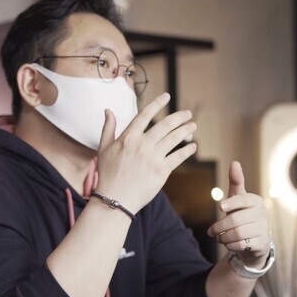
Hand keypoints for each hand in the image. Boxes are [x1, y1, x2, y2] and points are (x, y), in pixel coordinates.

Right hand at [95, 93, 197, 212]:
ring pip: (174, 138)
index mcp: (128, 137)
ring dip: (186, 130)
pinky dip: (188, 150)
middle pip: (165, 124)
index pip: (145, 114)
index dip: (157, 103)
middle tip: (188, 114)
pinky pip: (178, 156)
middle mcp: (142, 144)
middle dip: (179, 117)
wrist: (114, 199)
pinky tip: (193, 146)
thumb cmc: (108, 175)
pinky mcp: (162, 171)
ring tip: (193, 126)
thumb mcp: (103, 148)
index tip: (167, 96)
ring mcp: (153, 157)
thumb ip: (108, 128)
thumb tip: (108, 111)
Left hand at [207, 161, 270, 267]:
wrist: (254, 241)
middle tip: (210, 232)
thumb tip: (234, 163)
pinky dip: (230, 245)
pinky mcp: (262, 244)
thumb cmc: (243, 215)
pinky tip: (227, 244)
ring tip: (219, 237)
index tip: (220, 207)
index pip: (243, 200)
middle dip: (220, 226)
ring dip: (224, 237)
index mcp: (256, 201)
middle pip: (236, 220)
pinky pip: (242, 245)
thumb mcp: (238, 200)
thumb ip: (236, 182)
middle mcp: (263, 215)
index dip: (231, 203)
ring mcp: (264, 230)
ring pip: (238, 234)